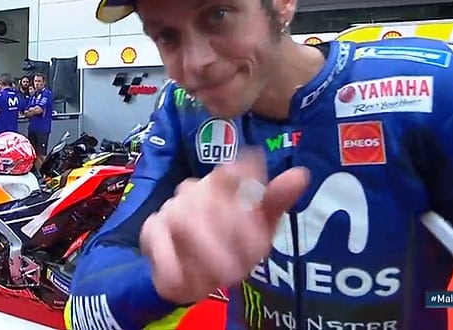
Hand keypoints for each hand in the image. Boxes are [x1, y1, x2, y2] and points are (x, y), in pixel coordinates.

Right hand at [140, 148, 309, 304]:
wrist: (190, 264)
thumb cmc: (230, 237)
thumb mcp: (259, 222)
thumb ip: (276, 199)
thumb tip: (301, 174)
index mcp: (222, 181)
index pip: (230, 169)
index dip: (244, 177)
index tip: (254, 206)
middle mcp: (194, 190)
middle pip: (210, 201)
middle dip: (232, 233)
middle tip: (248, 261)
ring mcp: (170, 209)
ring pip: (186, 223)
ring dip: (208, 253)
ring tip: (227, 275)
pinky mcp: (152, 232)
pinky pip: (162, 249)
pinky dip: (180, 271)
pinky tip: (197, 283)